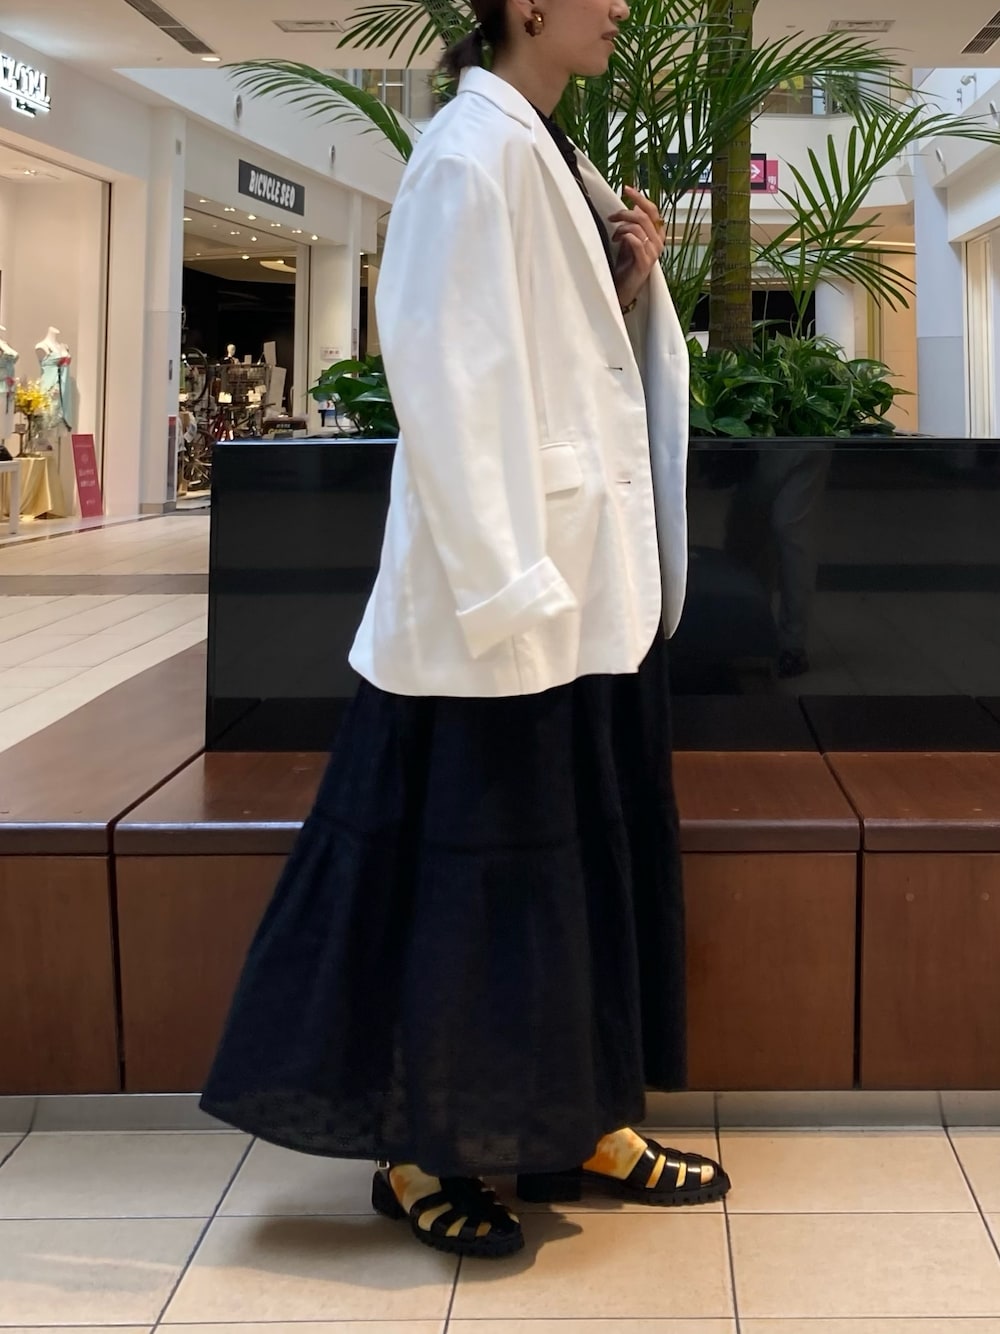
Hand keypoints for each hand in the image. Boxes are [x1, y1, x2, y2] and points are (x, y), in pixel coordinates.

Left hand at [609, 186, 665, 312]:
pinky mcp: (644, 263)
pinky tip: (617, 240)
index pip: (652, 210)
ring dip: (621, 228)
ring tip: (614, 236)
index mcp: (656, 235)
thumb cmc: (625, 266)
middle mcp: (658, 242)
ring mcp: (653, 253)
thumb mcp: (629, 240)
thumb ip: (634, 224)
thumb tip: (635, 205)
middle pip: (643, 216)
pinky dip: (624, 236)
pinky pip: (635, 241)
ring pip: (638, 227)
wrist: (623, 289)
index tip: (626, 189)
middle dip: (624, 213)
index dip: (640, 197)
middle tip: (611, 218)